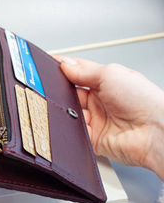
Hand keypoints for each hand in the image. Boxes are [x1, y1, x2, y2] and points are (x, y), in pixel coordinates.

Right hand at [53, 56, 163, 180]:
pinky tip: (69, 120)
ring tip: (64, 104)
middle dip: (60, 89)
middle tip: (52, 86)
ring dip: (64, 108)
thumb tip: (65, 64)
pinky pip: (72, 132)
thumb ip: (84, 70)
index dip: (64, 68)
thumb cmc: (144, 101)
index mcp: (106, 82)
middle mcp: (100, 100)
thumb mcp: (110, 74)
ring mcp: (95, 119)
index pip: (79, 72)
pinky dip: (67, 127)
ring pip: (69, 111)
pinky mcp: (91, 138)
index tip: (49, 65)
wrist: (154, 132)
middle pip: (70, 92)